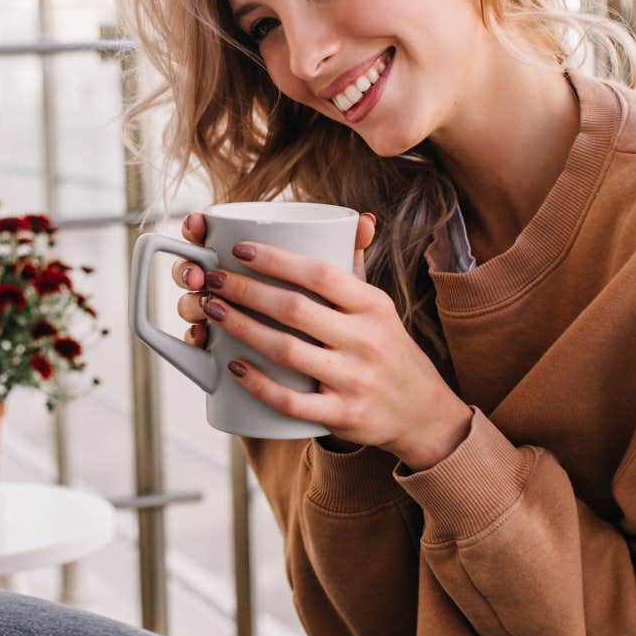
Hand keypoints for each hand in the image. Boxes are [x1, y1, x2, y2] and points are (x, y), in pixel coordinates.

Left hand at [173, 212, 470, 467]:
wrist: (424, 413)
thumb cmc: (388, 350)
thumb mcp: (380, 307)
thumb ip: (357, 266)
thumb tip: (356, 219)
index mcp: (373, 305)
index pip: (321, 274)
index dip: (276, 260)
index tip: (238, 249)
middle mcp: (366, 340)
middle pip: (295, 310)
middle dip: (245, 291)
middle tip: (212, 280)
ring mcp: (354, 380)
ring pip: (288, 352)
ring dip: (242, 329)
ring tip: (211, 311)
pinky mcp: (343, 415)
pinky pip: (292, 402)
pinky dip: (259, 384)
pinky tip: (232, 365)